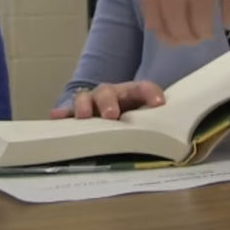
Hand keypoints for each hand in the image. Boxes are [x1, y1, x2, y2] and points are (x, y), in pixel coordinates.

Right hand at [49, 81, 165, 119]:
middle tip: (111, 115)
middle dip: (109, 102)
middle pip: (108, 91)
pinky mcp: (75, 113)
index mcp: (131, 93)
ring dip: (84, 106)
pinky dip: (62, 114)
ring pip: (85, 97)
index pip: (143, 87)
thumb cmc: (132, 119)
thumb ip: (156, 125)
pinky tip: (56, 117)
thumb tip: (173, 142)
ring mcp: (91, 102)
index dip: (150, 93)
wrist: (112, 112)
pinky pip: (66, 112)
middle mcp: (110, 94)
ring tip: (83, 116)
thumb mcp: (145, 118)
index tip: (159, 103)